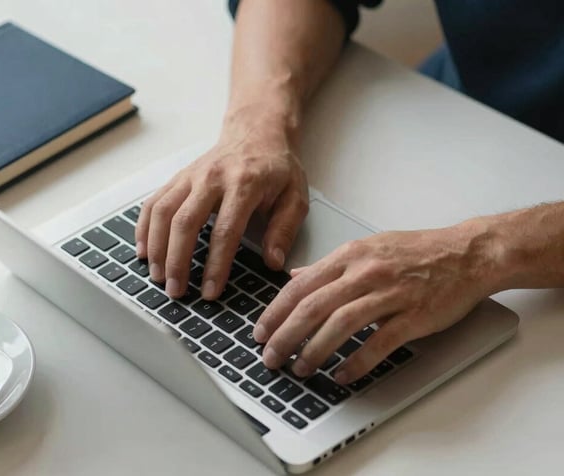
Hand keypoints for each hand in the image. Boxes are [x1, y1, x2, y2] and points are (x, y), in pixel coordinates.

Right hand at [135, 116, 308, 299]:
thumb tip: (272, 262)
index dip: (216, 265)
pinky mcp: (178, 178)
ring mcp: (191, 176)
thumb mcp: (295, 196)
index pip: (225, 231)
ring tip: (158, 276)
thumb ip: (284, 229)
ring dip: (156, 247)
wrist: (256, 131)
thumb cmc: (276, 168)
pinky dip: (144, 228)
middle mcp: (212, 178)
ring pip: (163, 212)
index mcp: (244, 184)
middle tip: (176, 291)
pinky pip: (154, 202)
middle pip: (185, 222)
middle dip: (177, 261)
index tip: (210, 291)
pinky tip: (143, 250)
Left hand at [253, 224, 498, 383]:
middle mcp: (365, 272)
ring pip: (340, 323)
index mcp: (350, 255)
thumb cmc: (417, 252)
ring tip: (300, 368)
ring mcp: (390, 293)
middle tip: (271, 357)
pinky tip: (342, 374)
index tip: (261, 331)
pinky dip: (357, 361)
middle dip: (286, 335)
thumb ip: (328, 266)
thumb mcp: (366, 248)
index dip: (276, 311)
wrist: (467, 253)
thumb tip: (294, 276)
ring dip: (315, 350)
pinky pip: (379, 342)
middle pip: (314, 306)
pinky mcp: (414, 315)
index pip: (301, 285)